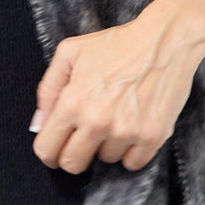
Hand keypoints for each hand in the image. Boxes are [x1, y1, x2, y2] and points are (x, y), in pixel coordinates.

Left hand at [30, 0, 204, 172]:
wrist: (165, 39)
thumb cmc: (118, 44)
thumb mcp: (70, 52)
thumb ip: (48, 89)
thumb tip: (39, 123)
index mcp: (73, 102)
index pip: (47, 150)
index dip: (49, 153)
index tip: (56, 150)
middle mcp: (97, 121)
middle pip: (73, 165)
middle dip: (74, 155)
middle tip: (83, 140)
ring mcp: (126, 131)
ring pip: (106, 160)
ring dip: (107, 145)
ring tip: (116, 119)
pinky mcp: (152, 136)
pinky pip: (133, 163)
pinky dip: (131, 151)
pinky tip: (132, 128)